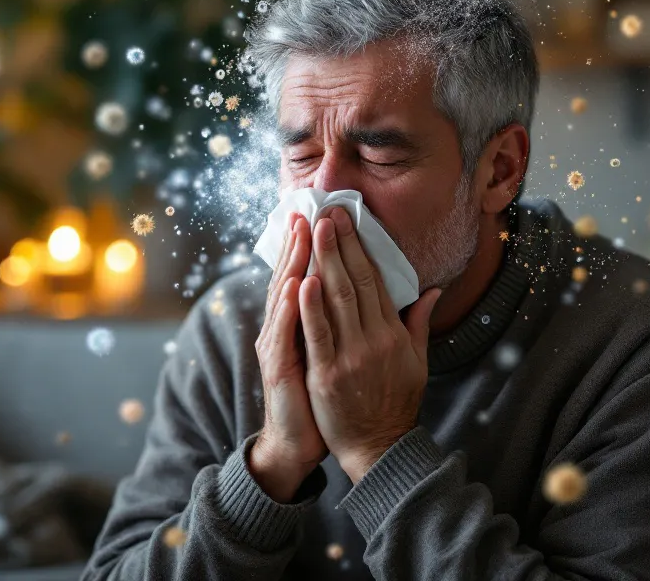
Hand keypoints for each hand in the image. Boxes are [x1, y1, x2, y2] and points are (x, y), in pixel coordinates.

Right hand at [252, 212, 327, 499]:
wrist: (298, 442)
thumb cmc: (321, 397)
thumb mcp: (337, 353)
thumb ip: (350, 322)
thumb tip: (372, 294)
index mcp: (301, 322)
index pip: (308, 275)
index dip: (316, 246)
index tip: (328, 214)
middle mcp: (284, 327)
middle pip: (293, 275)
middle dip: (304, 241)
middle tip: (311, 207)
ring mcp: (277, 345)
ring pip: (285, 294)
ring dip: (294, 261)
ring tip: (303, 230)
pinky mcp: (277, 365)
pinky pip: (284, 331)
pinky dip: (290, 306)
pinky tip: (296, 282)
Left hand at [299, 207, 442, 483]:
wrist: (379, 448)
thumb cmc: (395, 403)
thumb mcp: (416, 362)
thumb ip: (418, 323)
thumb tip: (431, 290)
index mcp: (394, 333)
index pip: (375, 281)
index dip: (362, 248)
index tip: (350, 220)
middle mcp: (375, 339)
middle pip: (356, 281)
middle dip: (342, 243)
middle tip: (329, 211)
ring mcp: (351, 356)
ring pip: (337, 299)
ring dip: (325, 261)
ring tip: (315, 229)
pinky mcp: (328, 375)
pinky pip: (319, 334)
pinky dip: (311, 306)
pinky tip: (304, 278)